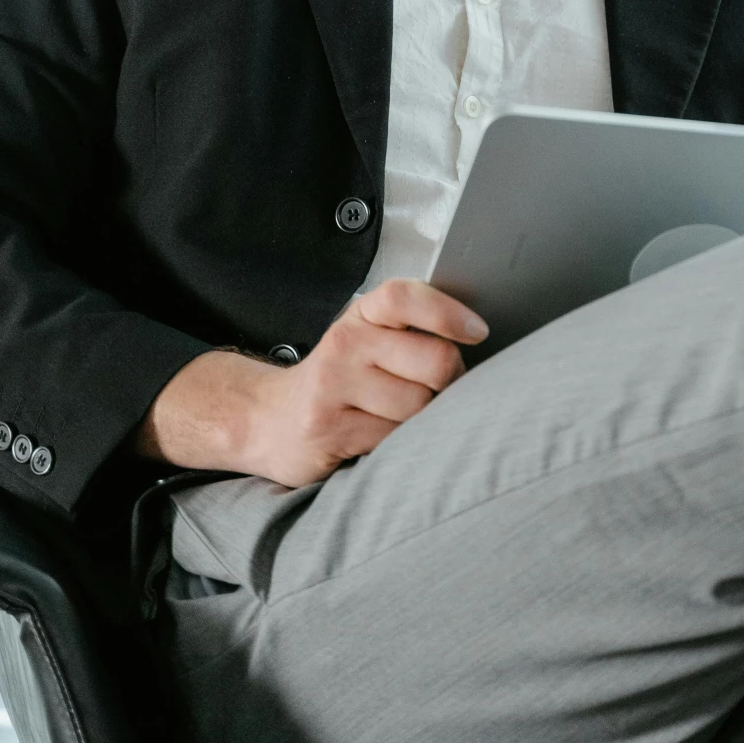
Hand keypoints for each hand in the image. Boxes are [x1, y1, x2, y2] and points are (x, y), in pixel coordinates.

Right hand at [135, 279, 487, 486]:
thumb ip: (410, 333)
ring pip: (419, 407)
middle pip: (435, 361)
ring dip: (423, 419)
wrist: (265, 418)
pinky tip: (380, 437)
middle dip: (451, 382)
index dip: (447, 313)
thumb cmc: (336, 378)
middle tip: (439, 390)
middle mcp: (345, 344)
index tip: (477, 332)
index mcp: (361, 315)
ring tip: (400, 416)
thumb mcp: (366, 340)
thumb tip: (475, 344)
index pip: (404, 297)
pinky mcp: (328, 430)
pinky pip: (394, 440)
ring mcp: (333, 388)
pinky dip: (399, 444)